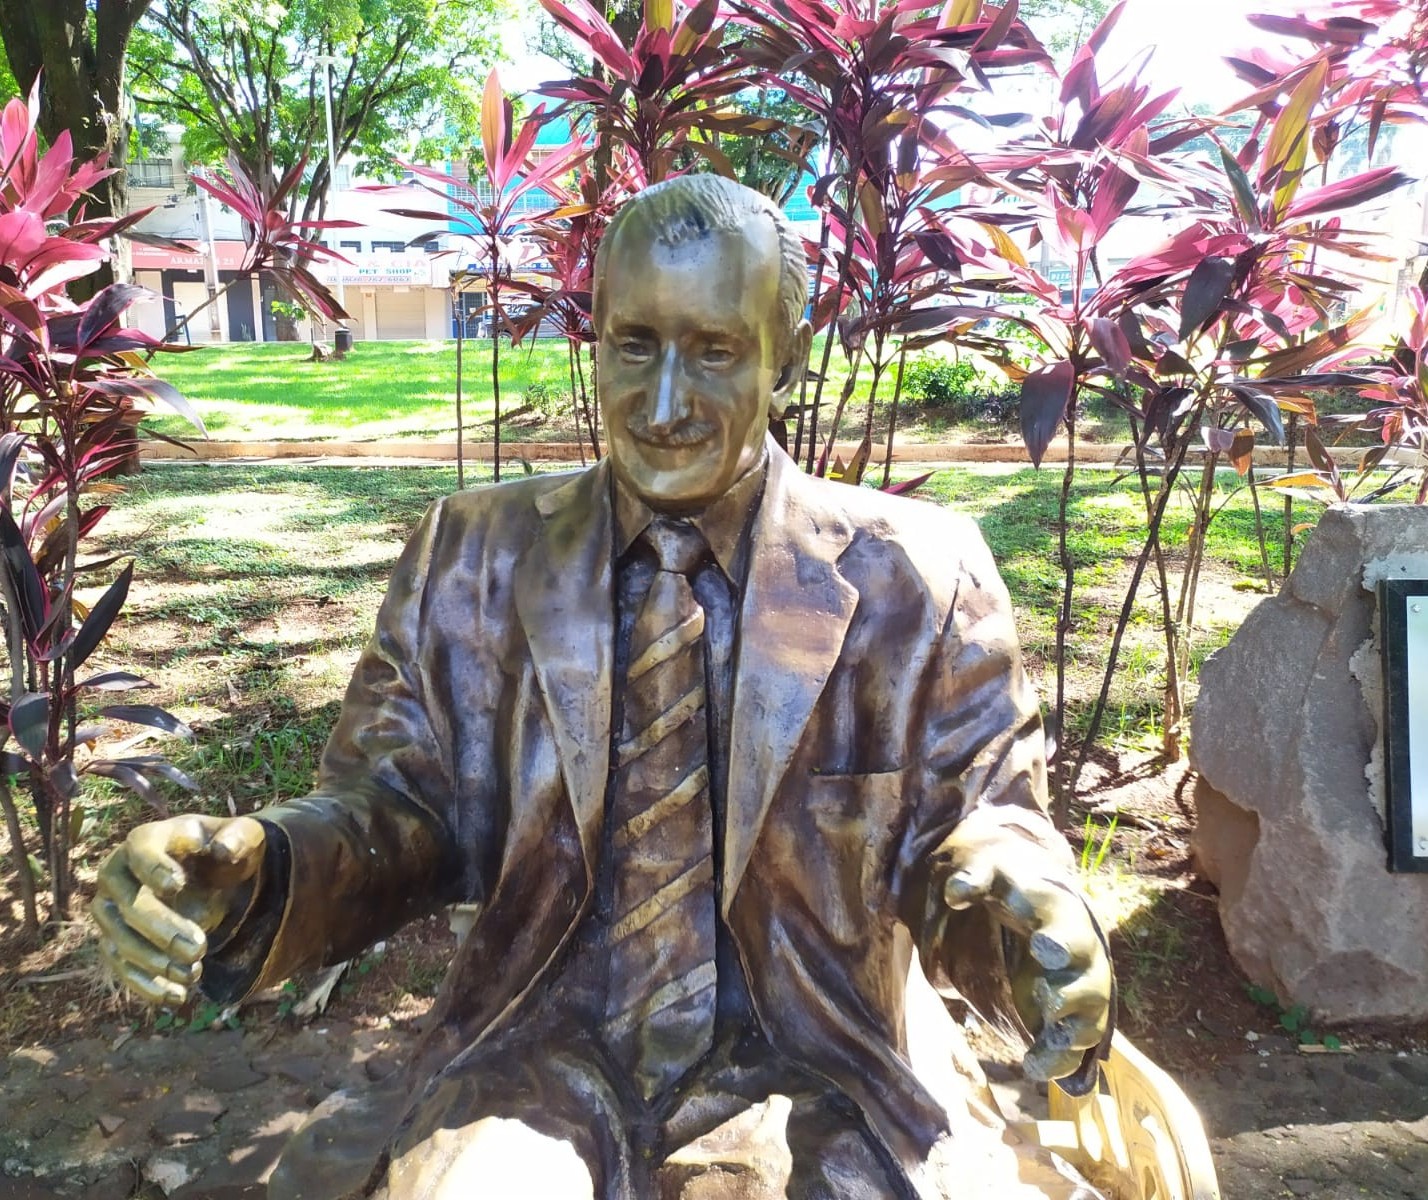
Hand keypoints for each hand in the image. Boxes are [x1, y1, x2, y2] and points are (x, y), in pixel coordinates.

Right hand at [91, 814, 265, 1005]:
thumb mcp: (244, 837)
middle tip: (198, 950)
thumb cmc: (225, 850)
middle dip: (161, 929)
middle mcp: (118, 873)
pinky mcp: (115, 941)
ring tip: (193, 973)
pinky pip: (122, 967)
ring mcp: (111, 909)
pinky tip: (177, 996)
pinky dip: (147, 985)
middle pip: (128, 904)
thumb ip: (239, 838)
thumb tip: (226, 850)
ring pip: (119, 940)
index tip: (176, 885)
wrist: (212, 876)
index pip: (139, 850)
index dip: (152, 867)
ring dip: (154, 962)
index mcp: (148, 839)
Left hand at [941, 831, 1110, 1082]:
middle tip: (1050, 1002)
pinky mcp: (1070, 1017)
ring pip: (1087, 1022)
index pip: (1069, 929)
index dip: (1061, 940)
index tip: (1043, 947)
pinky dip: (1059, 1061)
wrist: (1037, 907)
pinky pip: (1073, 1047)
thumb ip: (974, 878)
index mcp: (1064, 918)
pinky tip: (1034, 1069)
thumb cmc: (1012, 890)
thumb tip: (953, 892)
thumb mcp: (991, 873)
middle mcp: (1082, 958)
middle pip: (1090, 981)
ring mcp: (1081, 991)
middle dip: (1074, 993)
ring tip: (1036, 1060)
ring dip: (1065, 1039)